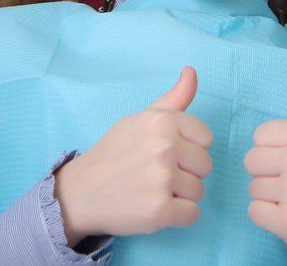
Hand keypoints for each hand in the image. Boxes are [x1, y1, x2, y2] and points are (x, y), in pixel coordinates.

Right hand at [53, 67, 213, 244]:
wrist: (81, 191)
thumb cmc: (114, 153)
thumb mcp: (140, 119)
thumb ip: (173, 99)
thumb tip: (192, 70)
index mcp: (162, 121)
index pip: (205, 139)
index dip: (188, 148)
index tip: (165, 153)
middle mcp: (164, 147)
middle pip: (205, 166)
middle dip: (186, 173)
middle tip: (155, 174)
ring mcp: (162, 179)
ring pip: (199, 191)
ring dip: (179, 195)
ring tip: (151, 189)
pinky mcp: (160, 210)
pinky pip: (192, 214)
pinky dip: (176, 216)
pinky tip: (153, 206)